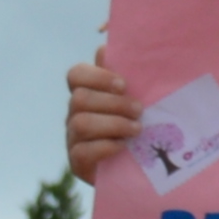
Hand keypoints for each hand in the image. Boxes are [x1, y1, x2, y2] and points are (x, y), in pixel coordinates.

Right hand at [63, 53, 137, 177]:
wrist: (142, 172)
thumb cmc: (144, 130)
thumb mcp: (143, 102)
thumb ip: (133, 77)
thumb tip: (112, 46)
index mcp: (90, 94)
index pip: (76, 74)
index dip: (97, 76)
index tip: (124, 84)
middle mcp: (76, 114)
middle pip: (80, 98)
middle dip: (113, 103)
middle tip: (139, 110)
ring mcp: (74, 138)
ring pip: (80, 123)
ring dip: (113, 124)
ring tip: (138, 129)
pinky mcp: (78, 162)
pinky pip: (82, 151)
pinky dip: (106, 147)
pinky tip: (124, 147)